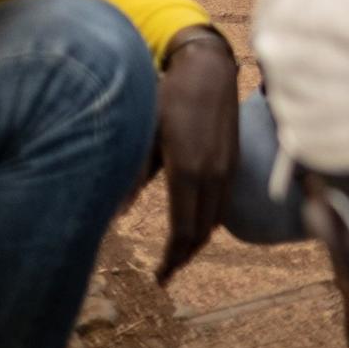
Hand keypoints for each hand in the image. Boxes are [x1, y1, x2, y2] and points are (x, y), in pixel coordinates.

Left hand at [154, 28, 239, 284]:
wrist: (209, 69)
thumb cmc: (169, 97)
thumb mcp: (144, 134)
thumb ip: (132, 175)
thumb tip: (115, 215)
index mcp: (188, 170)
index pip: (183, 230)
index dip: (171, 258)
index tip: (158, 278)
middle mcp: (213, 174)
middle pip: (202, 232)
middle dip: (184, 257)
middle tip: (164, 274)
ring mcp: (227, 167)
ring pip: (215, 219)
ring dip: (197, 241)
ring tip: (177, 254)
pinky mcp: (233, 159)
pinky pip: (223, 202)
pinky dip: (209, 220)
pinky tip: (195, 222)